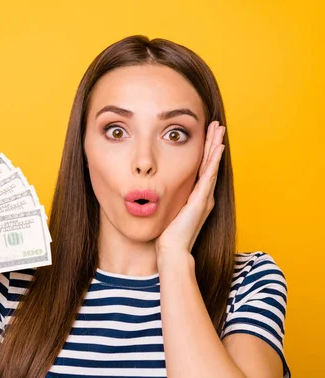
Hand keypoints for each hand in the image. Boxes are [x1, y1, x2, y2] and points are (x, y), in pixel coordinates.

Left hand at [155, 121, 225, 256]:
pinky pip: (209, 177)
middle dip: (214, 143)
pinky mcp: (201, 201)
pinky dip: (214, 162)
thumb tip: (156, 191)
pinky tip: (217, 149)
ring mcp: (205, 198)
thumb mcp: (169, 211)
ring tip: (220, 130)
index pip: (203, 168)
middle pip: (211, 164)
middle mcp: (204, 196)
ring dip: (216, 147)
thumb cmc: (168, 235)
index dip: (207, 151)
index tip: (208, 134)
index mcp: (197, 197)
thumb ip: (169, 199)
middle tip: (218, 125)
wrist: (172, 251)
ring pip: (212, 166)